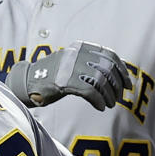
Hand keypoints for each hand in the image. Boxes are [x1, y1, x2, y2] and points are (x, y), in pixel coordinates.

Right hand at [5, 40, 130, 110]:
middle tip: (119, 97)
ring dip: (109, 95)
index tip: (127, 83)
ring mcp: (69, 68)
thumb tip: (115, 76)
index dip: (121, 69)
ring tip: (109, 104)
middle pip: (107, 69)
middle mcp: (76, 55)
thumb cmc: (51, 76)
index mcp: (80, 48)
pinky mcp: (64, 82)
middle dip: (117, 85)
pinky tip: (100, 107)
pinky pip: (90, 91)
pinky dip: (98, 101)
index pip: (109, 55)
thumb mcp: (71, 64)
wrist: (27, 82)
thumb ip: (89, 65)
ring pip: (100, 81)